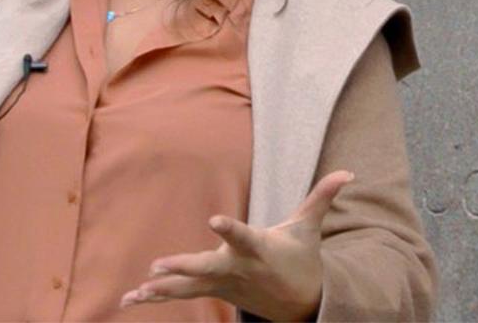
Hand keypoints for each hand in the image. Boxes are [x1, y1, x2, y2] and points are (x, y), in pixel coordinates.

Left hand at [121, 170, 354, 320]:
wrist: (300, 304)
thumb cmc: (301, 258)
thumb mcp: (310, 228)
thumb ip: (322, 197)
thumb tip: (349, 172)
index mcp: (257, 248)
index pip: (241, 236)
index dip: (229, 229)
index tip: (214, 220)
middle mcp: (236, 268)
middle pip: (206, 268)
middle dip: (182, 268)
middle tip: (156, 267)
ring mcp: (222, 284)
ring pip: (187, 289)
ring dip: (159, 291)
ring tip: (132, 294)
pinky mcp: (213, 292)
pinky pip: (180, 297)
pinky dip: (155, 298)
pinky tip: (128, 299)